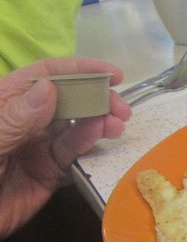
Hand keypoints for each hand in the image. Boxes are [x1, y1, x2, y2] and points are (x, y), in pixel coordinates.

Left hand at [0, 58, 130, 238]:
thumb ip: (15, 118)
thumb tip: (50, 88)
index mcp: (5, 101)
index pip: (45, 74)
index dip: (77, 69)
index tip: (110, 74)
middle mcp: (26, 120)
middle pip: (67, 99)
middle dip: (96, 97)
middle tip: (121, 107)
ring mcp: (38, 145)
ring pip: (75, 126)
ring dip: (100, 120)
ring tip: (118, 124)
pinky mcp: (49, 172)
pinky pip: (73, 153)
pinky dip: (89, 142)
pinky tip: (102, 134)